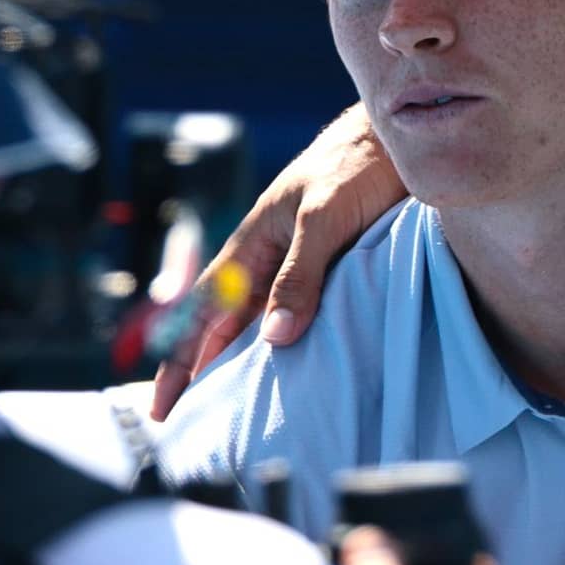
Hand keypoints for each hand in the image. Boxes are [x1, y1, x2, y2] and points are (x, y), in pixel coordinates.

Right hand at [150, 104, 404, 419]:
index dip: (182, 360)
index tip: (163, 406)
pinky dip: (297, 347)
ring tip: (246, 414)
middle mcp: (272, 258)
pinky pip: (307, 316)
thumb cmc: (355, 164)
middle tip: (195, 426)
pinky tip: (302, 375)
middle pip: (229, 325)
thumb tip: (273, 338)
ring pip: (267, 324)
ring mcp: (304, 265)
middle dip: (208, 372)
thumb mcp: (323, 216)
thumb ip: (299, 273)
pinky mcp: (338, 269)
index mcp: (254, 242)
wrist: (401, 138)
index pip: (204, 312)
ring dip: (254, 363)